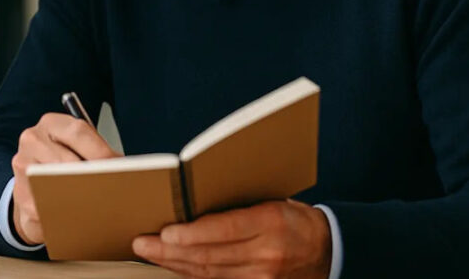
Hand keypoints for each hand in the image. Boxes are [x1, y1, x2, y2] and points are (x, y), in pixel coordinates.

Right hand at [11, 112, 118, 244]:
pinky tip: (79, 216)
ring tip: (99, 203)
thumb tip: (121, 167)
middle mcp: (32, 139)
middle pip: (67, 159)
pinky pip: (47, 206)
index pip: (78, 132)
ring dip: (79, 195)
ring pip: (55, 183)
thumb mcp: (78, 148)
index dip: (101, 151)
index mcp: (51, 123)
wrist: (34, 185)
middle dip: (93, 176)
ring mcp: (23, 166)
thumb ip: (96, 151)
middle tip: (113, 188)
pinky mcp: (20, 194)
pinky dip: (65, 213)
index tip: (118, 167)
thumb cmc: (62, 163)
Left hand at [132, 199, 331, 277]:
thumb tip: (192, 197)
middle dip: (169, 251)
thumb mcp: (271, 199)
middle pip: (209, 255)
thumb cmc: (293, 218)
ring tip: (148, 252)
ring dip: (174, 263)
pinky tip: (172, 265)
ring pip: (208, 273)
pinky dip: (191, 274)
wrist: (327, 250)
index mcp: (270, 221)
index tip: (165, 232)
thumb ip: (237, 202)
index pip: (224, 229)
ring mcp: (262, 277)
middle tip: (141, 242)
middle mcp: (266, 253)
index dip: (191, 233)